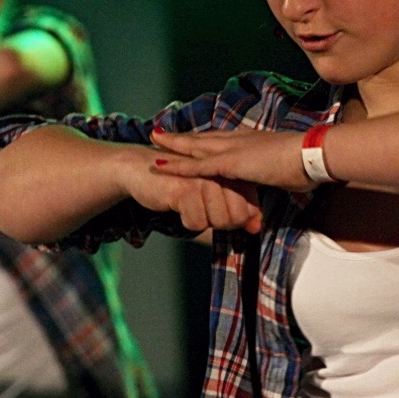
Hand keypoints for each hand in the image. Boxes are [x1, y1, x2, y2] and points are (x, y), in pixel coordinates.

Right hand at [118, 143, 262, 233]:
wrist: (142, 169)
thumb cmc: (181, 181)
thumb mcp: (214, 194)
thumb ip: (239, 209)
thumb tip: (256, 228)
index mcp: (231, 169)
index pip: (248, 209)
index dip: (235, 220)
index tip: (217, 211)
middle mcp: (221, 172)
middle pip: (236, 218)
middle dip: (220, 223)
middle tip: (202, 210)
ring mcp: (204, 180)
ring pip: (219, 221)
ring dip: (203, 221)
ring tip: (191, 205)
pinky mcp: (184, 189)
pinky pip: (196, 223)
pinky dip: (187, 221)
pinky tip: (178, 206)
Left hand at [150, 126, 313, 192]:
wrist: (313, 155)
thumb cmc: (308, 162)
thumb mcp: (286, 169)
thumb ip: (277, 173)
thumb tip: (284, 178)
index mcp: (252, 141)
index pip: (222, 139)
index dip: (204, 138)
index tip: (191, 137)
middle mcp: (239, 141)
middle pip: (204, 138)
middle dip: (182, 137)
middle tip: (161, 132)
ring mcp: (232, 150)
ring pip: (195, 147)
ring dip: (173, 144)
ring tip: (153, 139)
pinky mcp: (230, 164)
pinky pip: (197, 166)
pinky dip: (177, 165)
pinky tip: (161, 164)